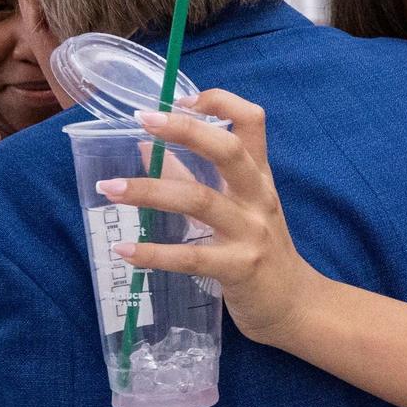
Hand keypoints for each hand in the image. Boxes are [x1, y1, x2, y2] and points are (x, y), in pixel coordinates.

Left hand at [94, 90, 327, 346]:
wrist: (296, 306)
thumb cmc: (260, 251)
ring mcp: (251, 232)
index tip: (179, 100)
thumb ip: (192, 177)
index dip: (219, 101)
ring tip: (110, 188)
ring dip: (150, 192)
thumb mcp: (235, 209)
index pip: (252, 121)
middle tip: (143, 121)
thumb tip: (145, 149)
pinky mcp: (240, 268)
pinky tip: (124, 251)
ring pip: (201, 201)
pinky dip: (154, 253)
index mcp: (258, 176)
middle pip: (228, 150)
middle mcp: (258, 197)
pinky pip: (192, 257)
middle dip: (185, 130)